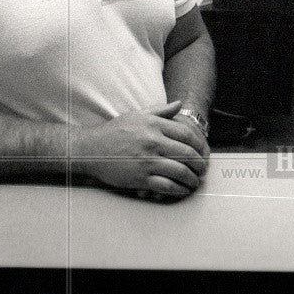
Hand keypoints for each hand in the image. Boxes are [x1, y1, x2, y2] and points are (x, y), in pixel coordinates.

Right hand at [72, 101, 208, 198]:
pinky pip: (167, 185)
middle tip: (202, 169)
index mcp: (154, 125)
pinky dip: (179, 189)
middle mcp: (153, 141)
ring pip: (181, 171)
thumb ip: (160, 110)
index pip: (187, 134)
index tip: (203, 152)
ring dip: (192, 179)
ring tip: (194, 182)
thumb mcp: (137, 115)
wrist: (91, 148)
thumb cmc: (114, 132)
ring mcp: (147, 160)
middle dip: (199, 164)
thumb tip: (179, 104)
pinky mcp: (140, 177)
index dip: (200, 145)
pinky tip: (182, 189)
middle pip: (188, 154)